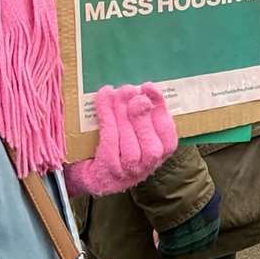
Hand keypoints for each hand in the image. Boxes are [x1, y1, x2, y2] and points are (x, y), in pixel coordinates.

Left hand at [63, 83, 177, 196]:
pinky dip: (106, 115)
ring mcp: (127, 170)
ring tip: (115, 92)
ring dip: (120, 111)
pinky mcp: (108, 168)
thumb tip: (139, 89)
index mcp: (161, 153)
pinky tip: (104, 98)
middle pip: (149, 140)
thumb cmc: (120, 145)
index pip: (167, 132)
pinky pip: (109, 139)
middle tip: (129, 90)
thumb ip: (144, 112)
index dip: (159, 107)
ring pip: (128, 140)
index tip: (148, 87)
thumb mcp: (139, 130)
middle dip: (139, 111)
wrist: (92, 171)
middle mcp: (148, 165)